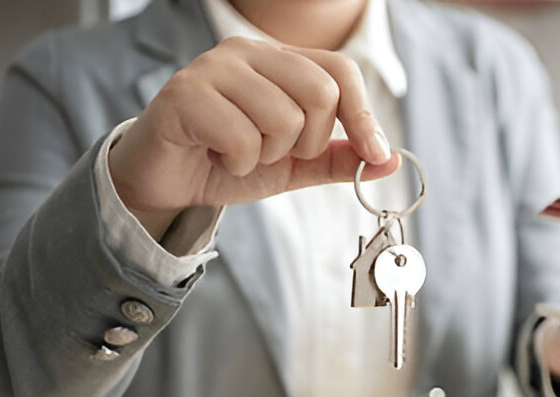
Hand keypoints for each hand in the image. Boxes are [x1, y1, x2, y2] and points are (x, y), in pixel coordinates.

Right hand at [108, 37, 400, 238]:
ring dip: (267, 155)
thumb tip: (392, 159)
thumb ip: (339, 159)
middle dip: (308, 141)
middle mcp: (247, 52)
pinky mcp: (184, 94)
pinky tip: (217, 156)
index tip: (374, 154)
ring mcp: (214, 68)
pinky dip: (239, 163)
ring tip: (239, 153)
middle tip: (274, 153)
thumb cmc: (227, 162)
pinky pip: (243, 138)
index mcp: (279, 60)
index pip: (341, 72)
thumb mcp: (295, 165)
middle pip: (320, 93)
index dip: (364, 117)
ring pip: (283, 119)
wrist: (167, 181)